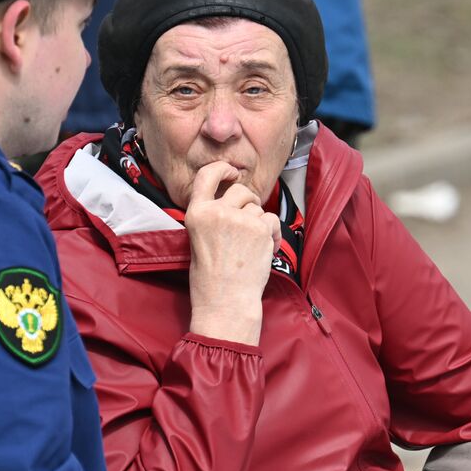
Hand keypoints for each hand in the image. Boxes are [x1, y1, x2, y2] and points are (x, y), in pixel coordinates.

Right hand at [185, 161, 280, 345]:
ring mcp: (239, 219)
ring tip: (253, 246)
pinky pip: (272, 220)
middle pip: (241, 190)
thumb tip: (236, 197)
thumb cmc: (211, 277)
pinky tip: (265, 249)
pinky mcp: (260, 229)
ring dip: (260, 223)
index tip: (233, 174)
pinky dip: (273, 233)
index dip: (223, 169)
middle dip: (249, 201)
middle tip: (248, 221)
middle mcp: (217, 212)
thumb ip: (213, 215)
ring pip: (258, 208)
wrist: (224, 301)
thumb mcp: (199, 238)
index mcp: (196, 213)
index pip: (207, 174)